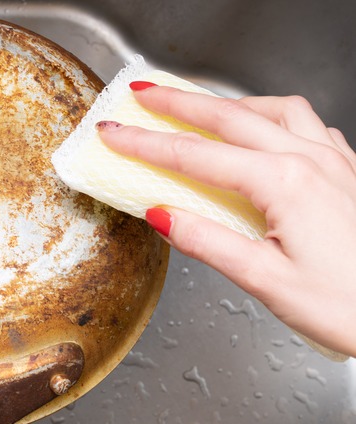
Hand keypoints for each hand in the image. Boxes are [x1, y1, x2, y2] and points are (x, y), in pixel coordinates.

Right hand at [98, 85, 355, 357]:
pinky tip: (262, 130)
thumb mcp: (264, 281)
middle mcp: (310, 160)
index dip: (145, 143)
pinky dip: (271, 116)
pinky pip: (306, 123)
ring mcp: (333, 160)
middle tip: (141, 94)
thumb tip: (161, 214)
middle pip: (229, 116)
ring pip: (273, 109)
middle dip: (178, 102)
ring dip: (229, 103)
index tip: (113, 133)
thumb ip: (207, 242)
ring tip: (199, 107)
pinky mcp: (347, 170)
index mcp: (283, 183)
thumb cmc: (349, 306)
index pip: (194, 156)